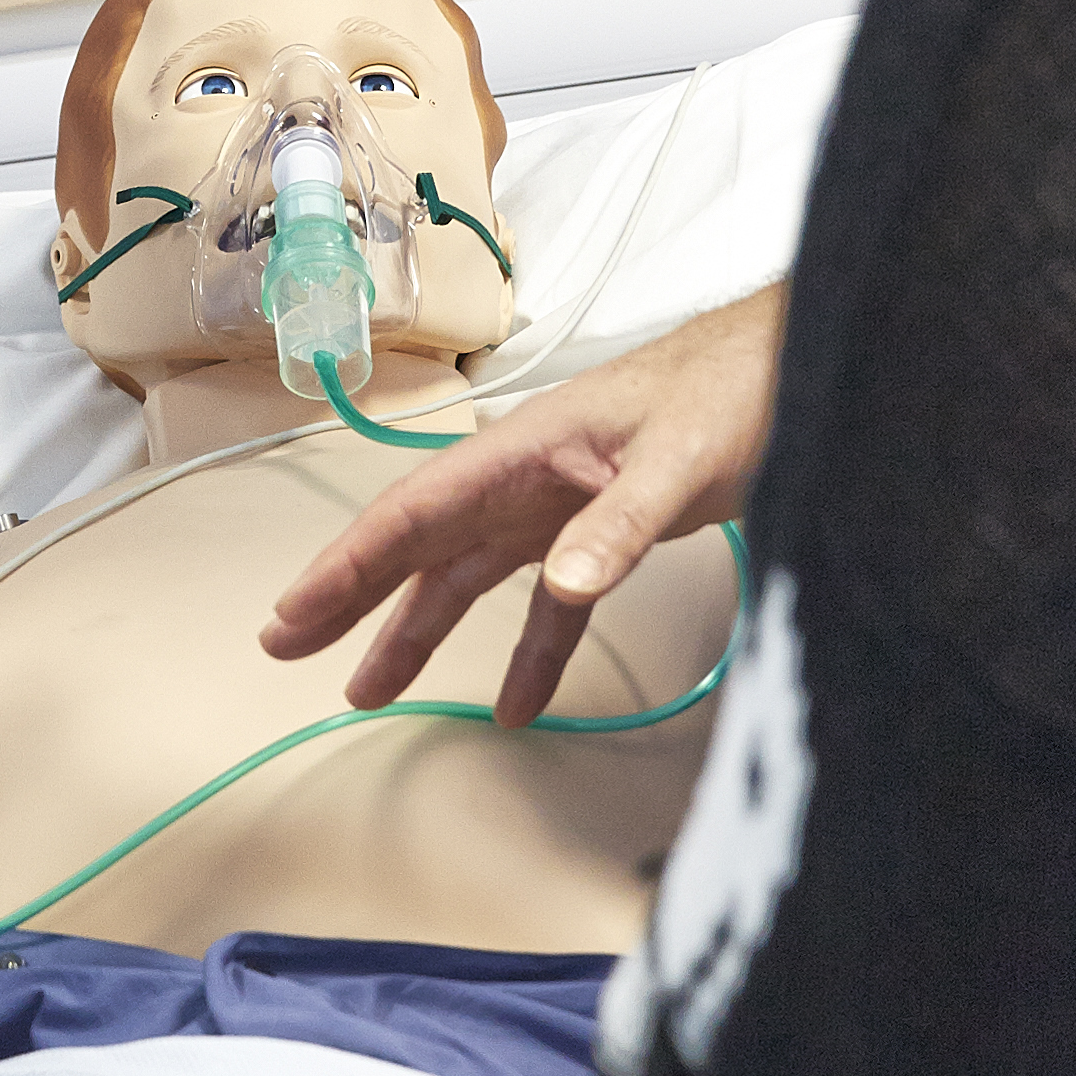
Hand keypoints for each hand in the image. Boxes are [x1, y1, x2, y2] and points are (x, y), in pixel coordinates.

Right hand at [260, 285, 787, 723]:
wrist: (790, 369)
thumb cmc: (730, 389)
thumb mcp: (678, 458)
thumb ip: (622, 523)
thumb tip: (563, 586)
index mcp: (521, 449)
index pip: (413, 512)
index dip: (348, 565)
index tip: (295, 612)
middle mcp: (525, 479)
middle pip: (418, 545)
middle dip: (349, 595)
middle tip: (285, 645)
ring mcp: (558, 506)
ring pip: (467, 578)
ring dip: (417, 632)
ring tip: (366, 690)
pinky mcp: (600, 530)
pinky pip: (548, 607)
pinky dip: (528, 656)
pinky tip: (514, 706)